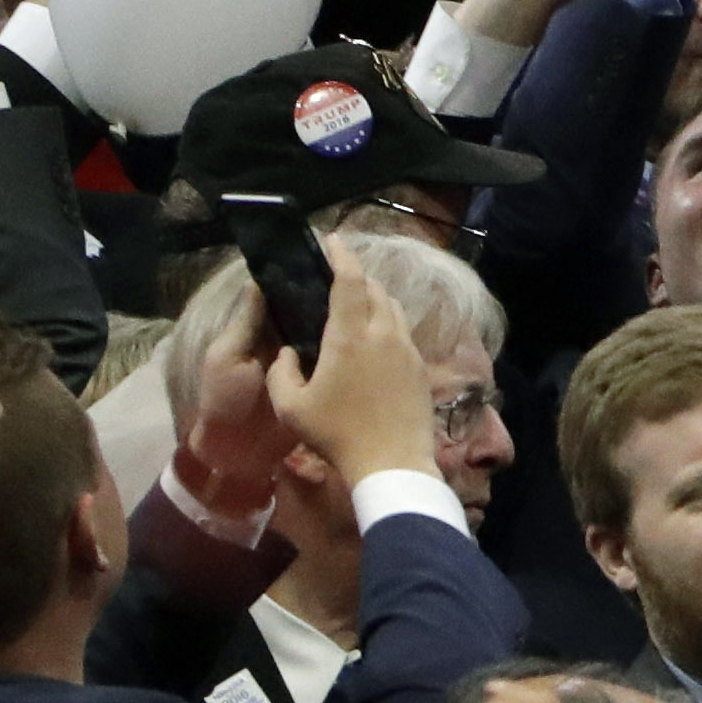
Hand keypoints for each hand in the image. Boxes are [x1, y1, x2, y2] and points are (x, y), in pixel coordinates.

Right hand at [268, 266, 443, 490]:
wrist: (392, 462)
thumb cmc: (336, 435)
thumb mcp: (292, 407)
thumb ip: (281, 373)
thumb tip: (286, 352)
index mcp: (350, 335)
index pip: (350, 279)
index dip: (341, 255)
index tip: (332, 240)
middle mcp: (384, 333)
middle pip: (375, 289)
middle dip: (357, 277)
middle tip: (337, 278)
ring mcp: (407, 349)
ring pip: (393, 309)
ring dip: (375, 299)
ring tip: (355, 307)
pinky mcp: (420, 367)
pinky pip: (403, 332)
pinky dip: (388, 324)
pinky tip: (375, 342)